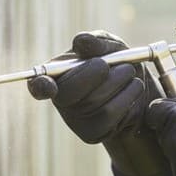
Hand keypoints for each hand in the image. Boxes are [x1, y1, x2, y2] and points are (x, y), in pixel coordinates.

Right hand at [28, 31, 167, 175]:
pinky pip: (113, 117)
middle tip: (116, 64)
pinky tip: (132, 89)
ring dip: (120, 83)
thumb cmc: (115, 62)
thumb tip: (81, 41)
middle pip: (69, 94)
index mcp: (56, 75)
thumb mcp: (108, 46)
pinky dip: (128, 98)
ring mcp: (76, 120)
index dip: (41, 87)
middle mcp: (61, 99)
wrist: (136, 84)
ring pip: (97, 105)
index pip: (39, 86)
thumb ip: (96, 42)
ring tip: (129, 72)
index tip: (49, 86)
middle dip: (94, 74)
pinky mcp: (93, 134)